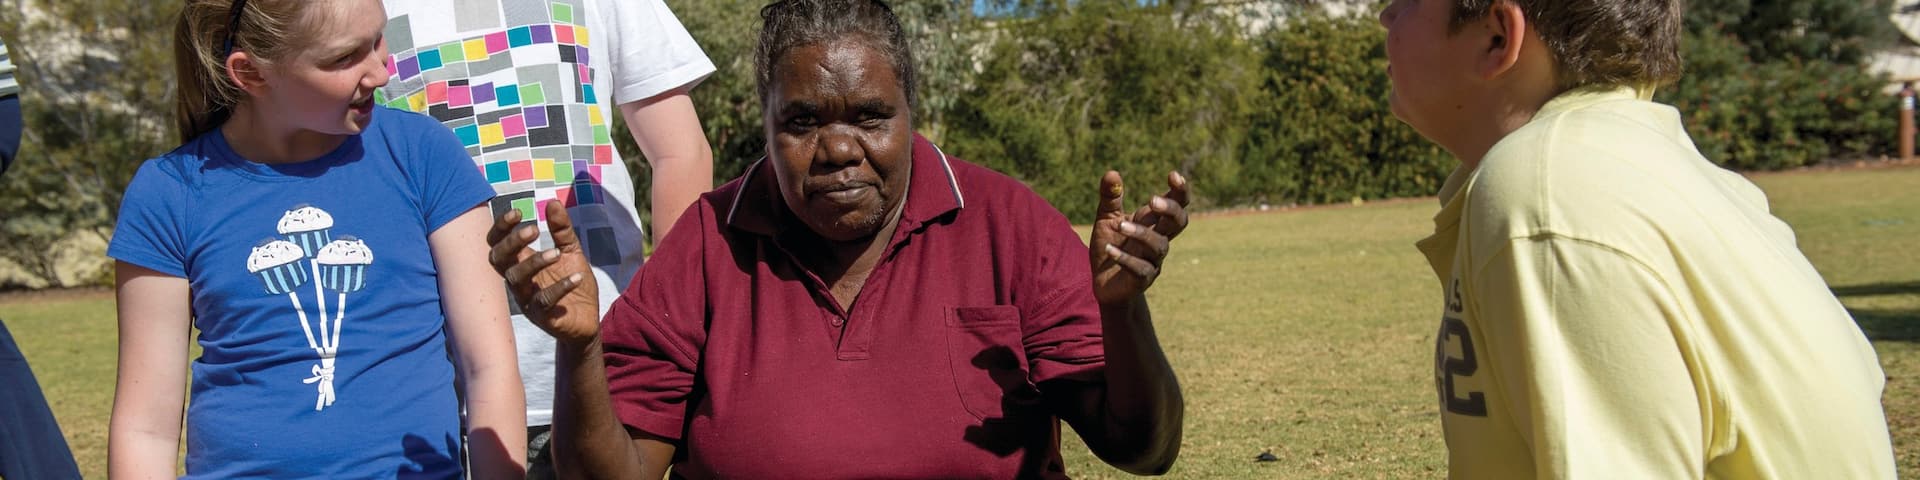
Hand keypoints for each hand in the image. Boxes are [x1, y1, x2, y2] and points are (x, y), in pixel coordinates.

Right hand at [486, 201, 600, 342]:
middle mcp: (518, 280)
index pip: (497, 244)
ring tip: (557, 253)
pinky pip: (543, 301)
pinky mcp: (542, 317)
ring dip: (535, 262)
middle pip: (497, 259)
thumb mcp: (570, 252)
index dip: (501, 228)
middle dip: (512, 242)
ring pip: (515, 278)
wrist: (588, 320)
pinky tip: (578, 277)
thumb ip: (561, 230)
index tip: (518, 212)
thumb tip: (553, 201)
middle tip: (533, 229)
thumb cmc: (573, 283)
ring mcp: (527, 299)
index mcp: (521, 262)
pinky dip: (560, 287)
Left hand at [1089, 170, 1189, 304]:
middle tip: (1152, 200)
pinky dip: (1126, 258)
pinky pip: (1141, 269)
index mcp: (1153, 222)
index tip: (1173, 175)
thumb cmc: (1110, 246)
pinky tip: (1110, 250)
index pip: (1177, 204)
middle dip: (1170, 209)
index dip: (1180, 191)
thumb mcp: (1106, 219)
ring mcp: (1152, 260)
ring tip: (1120, 225)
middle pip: (1179, 222)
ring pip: (1159, 245)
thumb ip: (1110, 197)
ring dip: (1141, 234)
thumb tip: (1112, 172)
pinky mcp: (1141, 280)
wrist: (1102, 283)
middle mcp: (1158, 239)